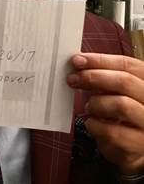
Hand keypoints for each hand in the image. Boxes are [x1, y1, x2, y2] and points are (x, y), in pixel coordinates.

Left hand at [67, 53, 143, 174]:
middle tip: (73, 79)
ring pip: (121, 105)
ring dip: (96, 103)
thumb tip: (79, 64)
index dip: (100, 60)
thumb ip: (103, 76)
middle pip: (125, 82)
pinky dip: (95, 125)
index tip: (77, 60)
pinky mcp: (139, 145)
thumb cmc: (121, 112)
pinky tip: (92, 123)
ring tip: (89, 106)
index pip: (128, 65)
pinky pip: (112, 132)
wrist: (133, 149)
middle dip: (93, 77)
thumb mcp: (116, 90)